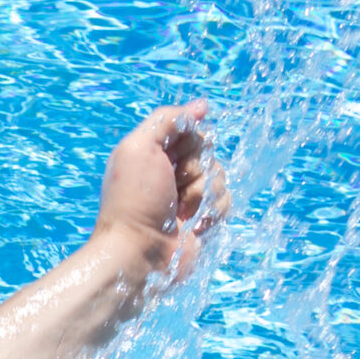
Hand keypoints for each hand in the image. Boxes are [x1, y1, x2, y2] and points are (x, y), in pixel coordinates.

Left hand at [92, 101, 228, 280]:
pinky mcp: (203, 218)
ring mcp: (189, 196)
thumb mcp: (139, 148)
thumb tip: (202, 105)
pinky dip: (212, 212)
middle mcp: (171, 173)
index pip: (191, 129)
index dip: (188, 142)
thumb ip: (167, 119)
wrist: (138, 253)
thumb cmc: (133, 201)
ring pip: (220, 175)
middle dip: (195, 168)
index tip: (171, 157)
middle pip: (209, 151)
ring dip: (202, 193)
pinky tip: (191, 226)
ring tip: (179, 212)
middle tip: (172, 188)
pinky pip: (226, 200)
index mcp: (154, 153)